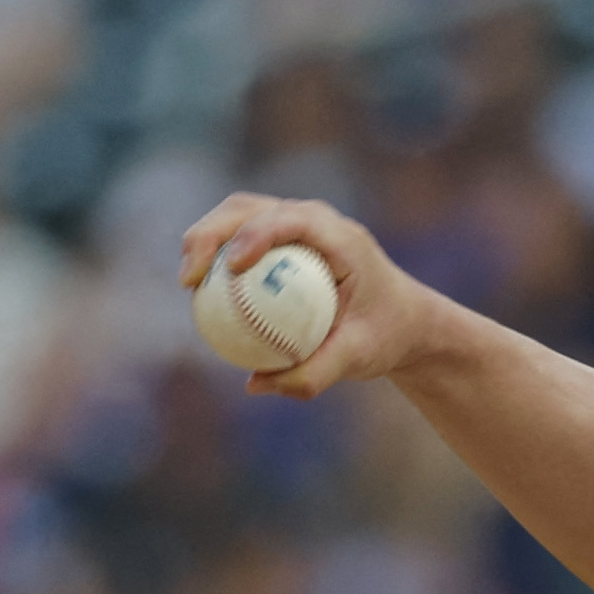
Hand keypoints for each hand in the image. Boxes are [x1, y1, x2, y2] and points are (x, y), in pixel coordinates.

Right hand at [179, 194, 442, 399]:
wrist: (404, 321)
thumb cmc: (385, 336)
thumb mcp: (359, 360)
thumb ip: (313, 374)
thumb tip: (255, 384)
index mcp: (342, 238)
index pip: (290, 221)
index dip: (254, 235)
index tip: (229, 267)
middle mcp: (317, 220)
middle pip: (249, 208)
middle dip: (210, 233)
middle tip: (190, 278)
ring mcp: (298, 223)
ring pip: (238, 214)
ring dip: (205, 239)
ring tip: (189, 283)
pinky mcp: (284, 235)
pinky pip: (240, 236)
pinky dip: (216, 254)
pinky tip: (201, 291)